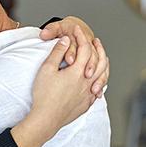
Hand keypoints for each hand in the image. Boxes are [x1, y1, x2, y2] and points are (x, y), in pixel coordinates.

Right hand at [12, 27, 95, 146]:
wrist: (46, 118)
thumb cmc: (44, 94)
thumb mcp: (47, 69)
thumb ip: (57, 52)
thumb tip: (65, 40)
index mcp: (77, 71)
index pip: (84, 49)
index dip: (80, 36)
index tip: (75, 29)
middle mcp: (86, 82)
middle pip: (99, 61)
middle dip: (97, 48)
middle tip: (94, 40)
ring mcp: (88, 94)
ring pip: (102, 75)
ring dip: (103, 63)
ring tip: (101, 56)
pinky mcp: (86, 103)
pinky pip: (98, 89)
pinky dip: (100, 79)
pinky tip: (97, 79)